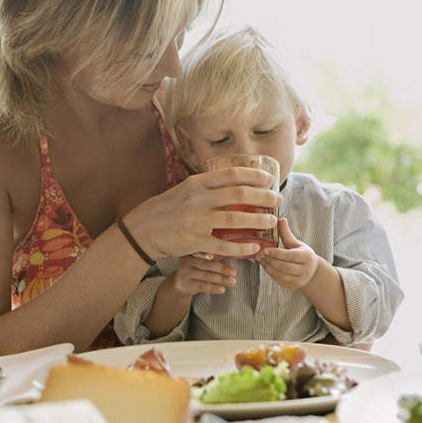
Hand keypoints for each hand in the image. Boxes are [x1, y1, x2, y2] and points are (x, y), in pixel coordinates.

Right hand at [125, 168, 282, 260]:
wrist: (144, 230)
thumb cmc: (168, 208)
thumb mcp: (185, 189)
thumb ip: (208, 186)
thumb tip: (235, 182)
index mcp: (197, 183)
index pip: (231, 175)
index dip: (254, 175)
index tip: (269, 179)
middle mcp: (198, 199)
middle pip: (238, 195)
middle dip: (263, 197)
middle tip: (277, 200)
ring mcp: (196, 221)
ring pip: (235, 219)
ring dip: (257, 220)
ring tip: (271, 221)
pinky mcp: (195, 242)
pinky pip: (224, 245)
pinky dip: (242, 247)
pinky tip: (254, 247)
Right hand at [169, 255, 236, 295]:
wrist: (180, 283)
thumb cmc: (195, 268)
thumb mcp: (200, 259)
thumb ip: (212, 256)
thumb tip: (231, 252)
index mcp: (191, 251)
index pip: (201, 252)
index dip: (207, 254)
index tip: (214, 256)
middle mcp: (186, 261)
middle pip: (207, 264)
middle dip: (222, 269)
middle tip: (234, 272)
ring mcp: (185, 273)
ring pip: (206, 276)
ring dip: (221, 279)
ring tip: (232, 282)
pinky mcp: (186, 284)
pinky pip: (202, 286)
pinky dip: (214, 288)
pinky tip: (222, 289)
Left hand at [257, 218, 317, 289]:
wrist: (312, 272)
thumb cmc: (302, 254)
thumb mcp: (296, 243)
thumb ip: (286, 233)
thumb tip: (280, 219)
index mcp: (306, 257)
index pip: (289, 255)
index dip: (275, 253)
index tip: (264, 249)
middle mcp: (305, 270)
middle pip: (283, 266)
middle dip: (269, 260)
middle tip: (259, 254)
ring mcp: (299, 280)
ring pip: (279, 275)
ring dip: (267, 267)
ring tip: (259, 259)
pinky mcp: (293, 286)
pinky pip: (278, 280)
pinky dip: (270, 273)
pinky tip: (265, 265)